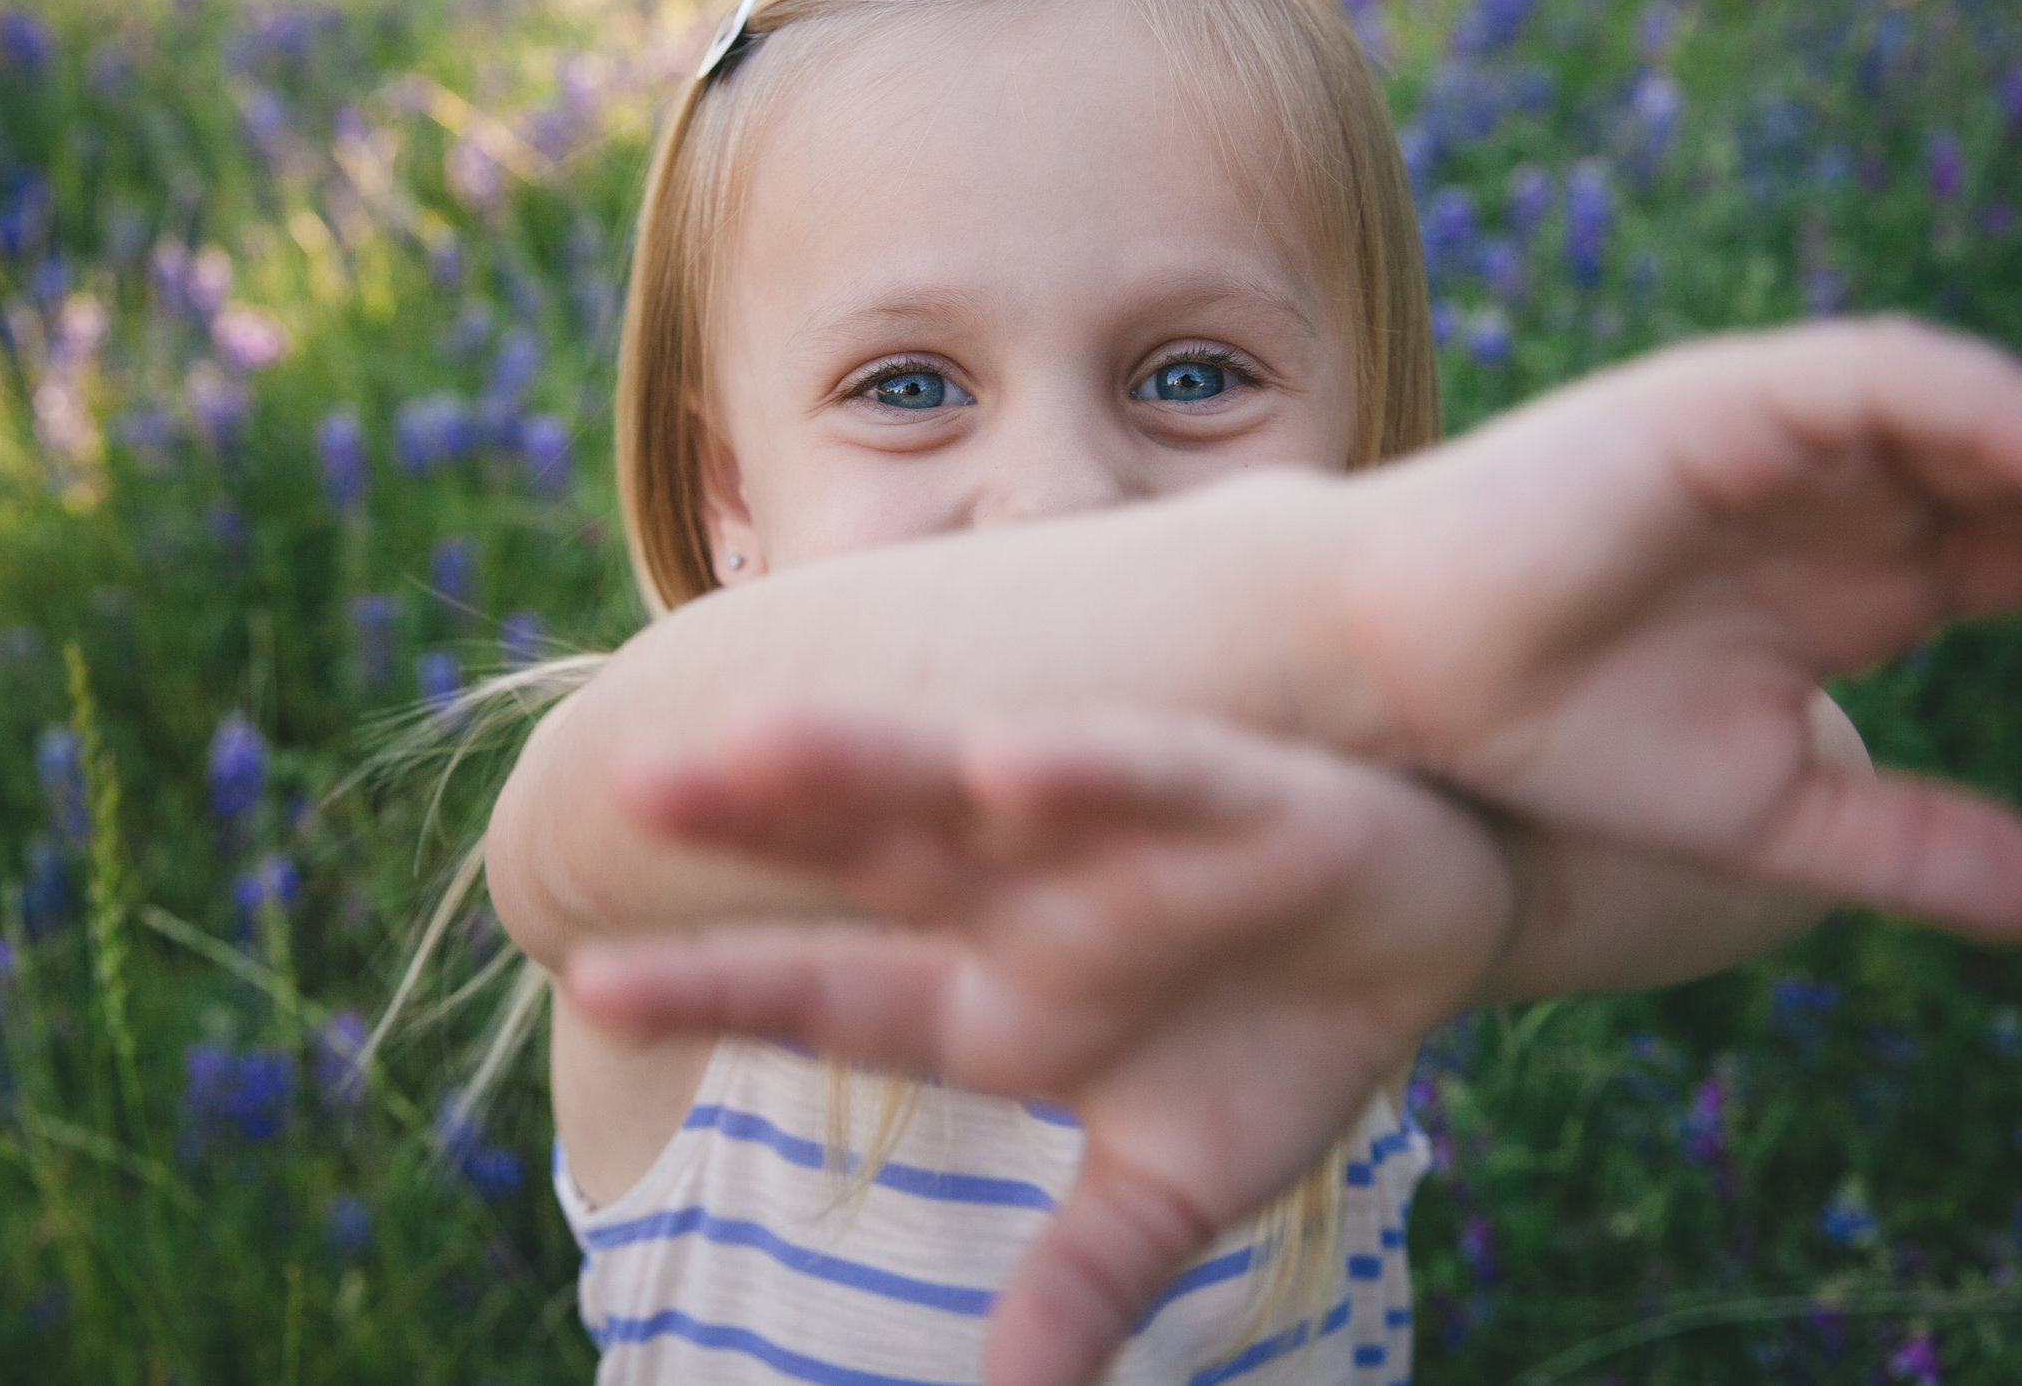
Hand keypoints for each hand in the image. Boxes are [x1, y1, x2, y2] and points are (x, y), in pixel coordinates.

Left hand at [565, 705, 1512, 1385]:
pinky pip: (1133, 779)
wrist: (1430, 921)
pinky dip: (1071, 775)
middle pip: (862, 856)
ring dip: (861, 764)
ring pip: (959, 790)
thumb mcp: (1178, 1181)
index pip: (829, 992)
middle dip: (751, 824)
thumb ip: (1086, 1278)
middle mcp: (1021, 899)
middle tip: (628, 787)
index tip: (591, 982)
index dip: (716, 985)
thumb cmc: (1283, 1030)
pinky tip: (995, 767)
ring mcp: (1107, 839)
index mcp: (995, 997)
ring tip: (750, 743)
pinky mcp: (1219, 799)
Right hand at [1329, 317, 2021, 937]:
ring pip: (1979, 412)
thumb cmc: (1550, 733)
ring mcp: (1783, 436)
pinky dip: (1993, 412)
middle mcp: (1838, 492)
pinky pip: (1888, 381)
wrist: (1398, 677)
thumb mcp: (1766, 810)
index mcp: (1857, 575)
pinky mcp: (1722, 400)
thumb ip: (1903, 842)